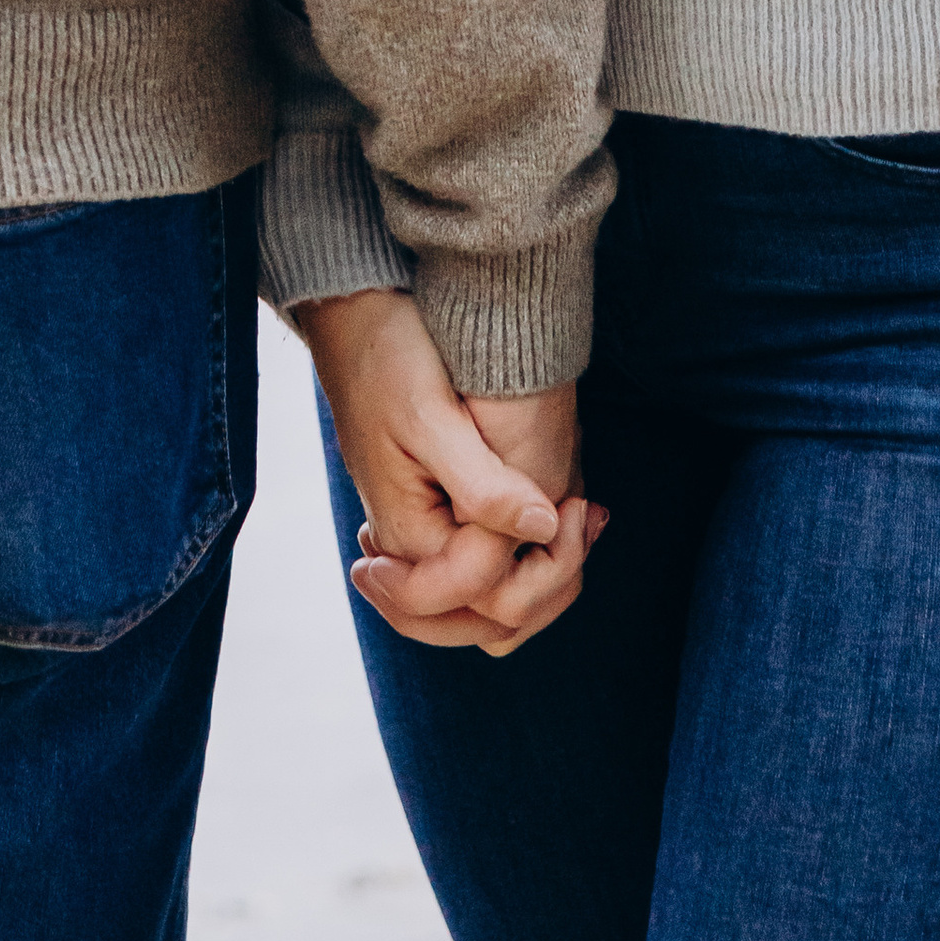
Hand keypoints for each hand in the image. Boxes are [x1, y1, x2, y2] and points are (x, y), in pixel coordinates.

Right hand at [302, 288, 600, 657]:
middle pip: (489, 622)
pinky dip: (525, 556)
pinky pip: (482, 570)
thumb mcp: (432, 417)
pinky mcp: (433, 513)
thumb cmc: (388, 359)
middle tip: (586, 517)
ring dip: (542, 578)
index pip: (490, 596)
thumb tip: (545, 528)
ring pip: (488, 605)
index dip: (548, 564)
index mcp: (409, 536)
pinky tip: (556, 512)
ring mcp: (420, 535)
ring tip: (580, 518)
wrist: (353, 318)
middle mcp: (411, 549)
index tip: (580, 506)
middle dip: (550, 585)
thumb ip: (483, 485)